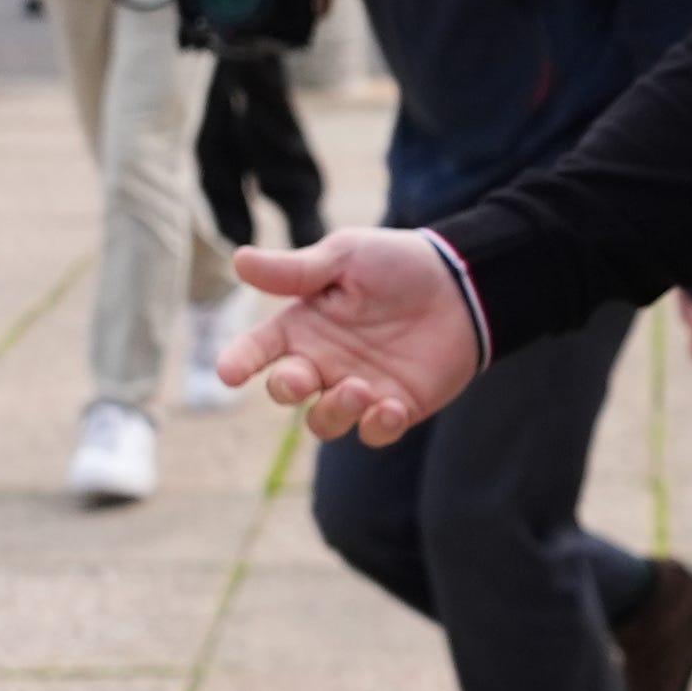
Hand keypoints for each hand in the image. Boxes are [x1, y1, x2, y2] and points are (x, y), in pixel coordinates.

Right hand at [223, 230, 481, 443]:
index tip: (229, 372)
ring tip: (359, 388)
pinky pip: (373, 434)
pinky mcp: (394, 407)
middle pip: (286, 391)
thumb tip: (239, 260)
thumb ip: (295, 270)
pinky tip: (390, 407)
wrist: (462, 284)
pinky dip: (376, 427)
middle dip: (285, 389)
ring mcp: (357, 387)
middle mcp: (323, 361)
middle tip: (299, 377)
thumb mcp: (345, 256)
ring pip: (324, 421)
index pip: (259, 348)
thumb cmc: (398, 264)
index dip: (240, 361)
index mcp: (302, 325)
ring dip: (334, 411)